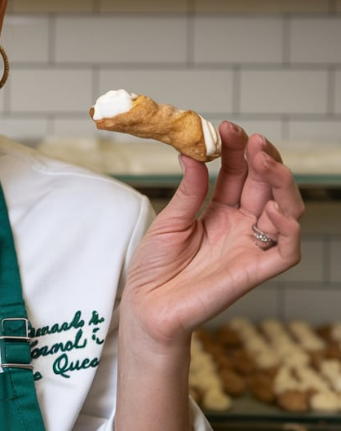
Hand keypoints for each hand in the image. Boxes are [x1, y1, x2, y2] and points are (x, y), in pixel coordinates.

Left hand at [122, 121, 303, 346]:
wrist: (146, 306)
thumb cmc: (153, 267)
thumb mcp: (170, 220)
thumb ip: (188, 190)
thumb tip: (192, 153)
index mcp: (219, 212)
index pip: (237, 174)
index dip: (236, 151)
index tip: (226, 127)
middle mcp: (240, 227)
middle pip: (264, 186)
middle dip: (262, 159)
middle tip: (251, 138)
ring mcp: (250, 248)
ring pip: (285, 210)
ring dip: (281, 183)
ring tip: (264, 159)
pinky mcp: (255, 272)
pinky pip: (286, 250)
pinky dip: (288, 228)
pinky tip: (273, 207)